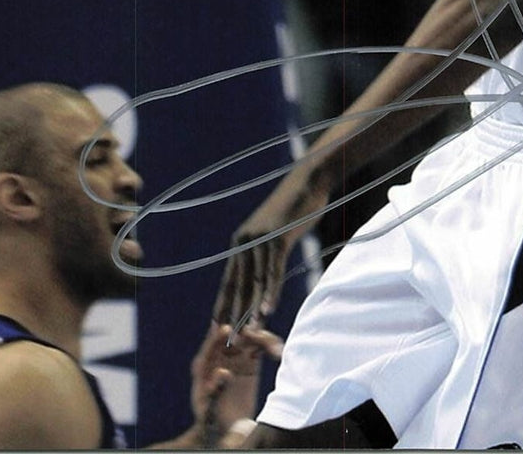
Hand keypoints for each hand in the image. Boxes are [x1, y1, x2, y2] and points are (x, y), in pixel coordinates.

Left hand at [191, 322, 282, 446]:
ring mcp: (236, 356)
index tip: (227, 329)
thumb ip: (215, 390)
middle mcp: (219, 356)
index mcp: (204, 366)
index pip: (210, 346)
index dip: (217, 336)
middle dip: (246, 331)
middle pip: (233, 335)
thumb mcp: (209, 408)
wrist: (226, 429)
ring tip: (276, 349)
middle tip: (258, 334)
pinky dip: (270, 345)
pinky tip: (278, 352)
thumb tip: (223, 372)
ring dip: (263, 337)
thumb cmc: (212, 419)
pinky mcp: (250, 361)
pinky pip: (261, 346)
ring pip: (250, 337)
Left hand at [214, 166, 328, 326]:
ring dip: (252, 308)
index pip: (229, 279)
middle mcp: (245, 241)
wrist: (307, 183)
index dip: (222, 303)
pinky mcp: (278, 238)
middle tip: (230, 339)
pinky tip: (269, 309)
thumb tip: (263, 274)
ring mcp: (261, 239)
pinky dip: (271, 291)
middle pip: (238, 285)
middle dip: (234, 314)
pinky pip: (273, 270)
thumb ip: (265, 253)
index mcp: (241, 241)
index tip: (215, 326)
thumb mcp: (274, 233)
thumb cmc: (293, 210)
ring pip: (255, 281)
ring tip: (249, 332)